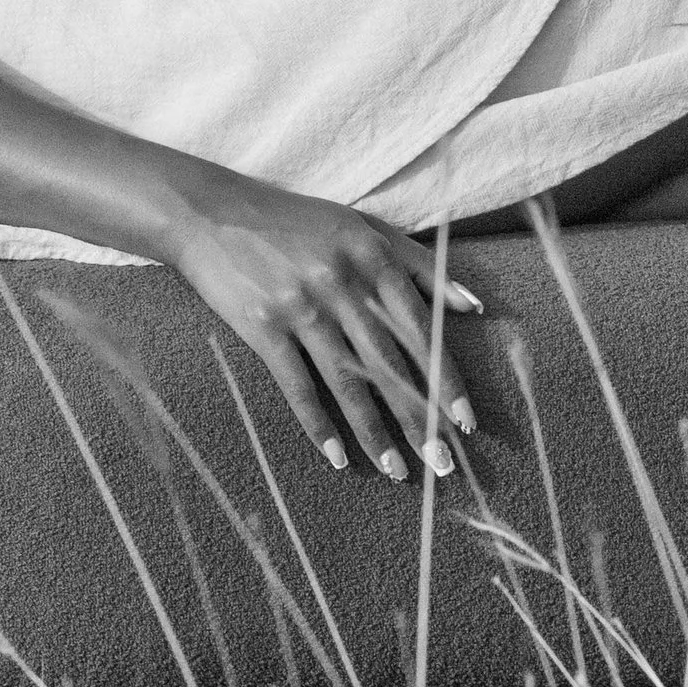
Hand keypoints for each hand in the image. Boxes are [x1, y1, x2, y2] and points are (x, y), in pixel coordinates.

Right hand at [165, 172, 480, 482]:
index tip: (466, 419)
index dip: (444, 376)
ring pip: (348, 381)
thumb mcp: (363, 228)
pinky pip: (298, 385)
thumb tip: (473, 306)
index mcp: (372, 257)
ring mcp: (301, 308)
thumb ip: (421, 263)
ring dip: (375, 432)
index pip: (420, 327)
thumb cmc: (297, 223)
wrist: (214, 214)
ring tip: (397, 472)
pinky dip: (318, 424)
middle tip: (442, 464)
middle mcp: (342, 284)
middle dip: (419, 417)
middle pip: (389, 363)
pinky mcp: (263, 328)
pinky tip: (337, 458)